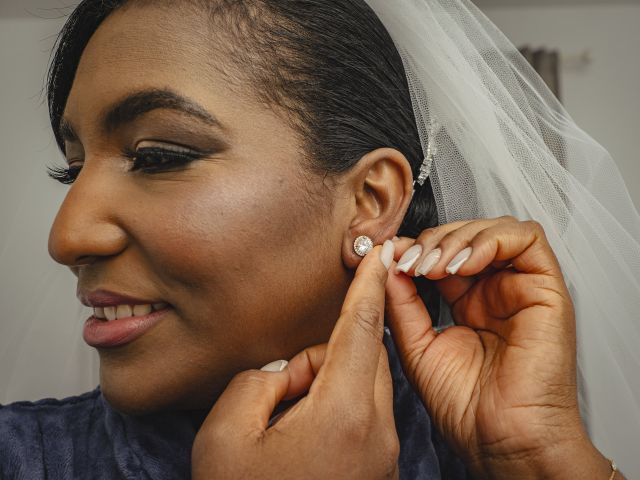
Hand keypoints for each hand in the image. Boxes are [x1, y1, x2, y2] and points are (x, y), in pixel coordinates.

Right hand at [192, 244, 399, 479]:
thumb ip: (255, 380)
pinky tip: (298, 437)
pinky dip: (333, 408)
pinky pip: (363, 415)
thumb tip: (281, 373)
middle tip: (281, 382)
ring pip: (362, 386)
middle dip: (323, 352)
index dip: (368, 285)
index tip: (380, 253)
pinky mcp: (376, 468)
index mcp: (344, 417)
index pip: (363, 330)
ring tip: (283, 420)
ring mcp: (381, 454)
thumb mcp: (224, 434)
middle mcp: (376, 434)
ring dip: (326, 383)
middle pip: (364, 357)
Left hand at [386, 217, 612, 478]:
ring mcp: (522, 287)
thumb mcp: (417, 344)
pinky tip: (463, 265)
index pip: (444, 252)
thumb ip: (403, 301)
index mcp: (469, 302)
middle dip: (434, 240)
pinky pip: (527, 238)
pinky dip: (490, 240)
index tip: (392, 258)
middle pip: (468, 235)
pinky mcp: (547, 288)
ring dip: (458, 239)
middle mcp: (496, 291)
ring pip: (495, 229)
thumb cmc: (465, 405)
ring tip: (434, 266)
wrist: (498, 438)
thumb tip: (387, 261)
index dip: (417, 248)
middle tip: (411, 261)